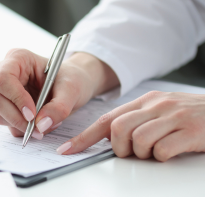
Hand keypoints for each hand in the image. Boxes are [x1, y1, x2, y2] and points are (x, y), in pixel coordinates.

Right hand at [0, 49, 115, 138]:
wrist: (72, 85)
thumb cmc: (71, 78)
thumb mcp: (72, 89)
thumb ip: (59, 107)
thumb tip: (41, 125)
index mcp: (18, 58)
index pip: (2, 78)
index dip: (15, 98)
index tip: (32, 114)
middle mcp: (5, 72)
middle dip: (16, 117)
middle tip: (38, 129)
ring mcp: (3, 91)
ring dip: (20, 125)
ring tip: (45, 125)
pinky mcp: (5, 107)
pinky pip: (6, 123)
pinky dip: (22, 129)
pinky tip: (40, 124)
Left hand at [58, 91, 204, 161]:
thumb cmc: (192, 116)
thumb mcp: (161, 112)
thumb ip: (136, 120)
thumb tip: (109, 138)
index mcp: (146, 101)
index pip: (106, 119)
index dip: (84, 137)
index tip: (67, 150)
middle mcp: (157, 106)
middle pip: (118, 129)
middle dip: (119, 148)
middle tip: (132, 154)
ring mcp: (174, 117)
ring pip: (138, 140)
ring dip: (142, 154)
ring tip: (156, 152)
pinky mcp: (191, 130)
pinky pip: (162, 149)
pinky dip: (162, 157)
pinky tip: (172, 151)